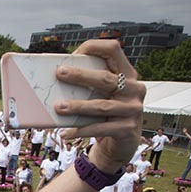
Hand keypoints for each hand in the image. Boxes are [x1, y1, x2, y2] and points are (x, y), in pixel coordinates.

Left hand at [53, 40, 144, 172]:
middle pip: (105, 78)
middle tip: (59, 74)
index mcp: (127, 74)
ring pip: (101, 105)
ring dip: (78, 106)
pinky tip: (65, 133)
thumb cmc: (106, 114)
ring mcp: (132, 109)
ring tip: (58, 107)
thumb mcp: (102, 95)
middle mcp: (134, 89)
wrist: (122, 144)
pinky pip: (99, 129)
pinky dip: (80, 131)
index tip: (74, 53)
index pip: (114, 50)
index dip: (95, 47)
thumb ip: (89, 84)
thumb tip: (56, 75)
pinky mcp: (127, 129)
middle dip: (80, 76)